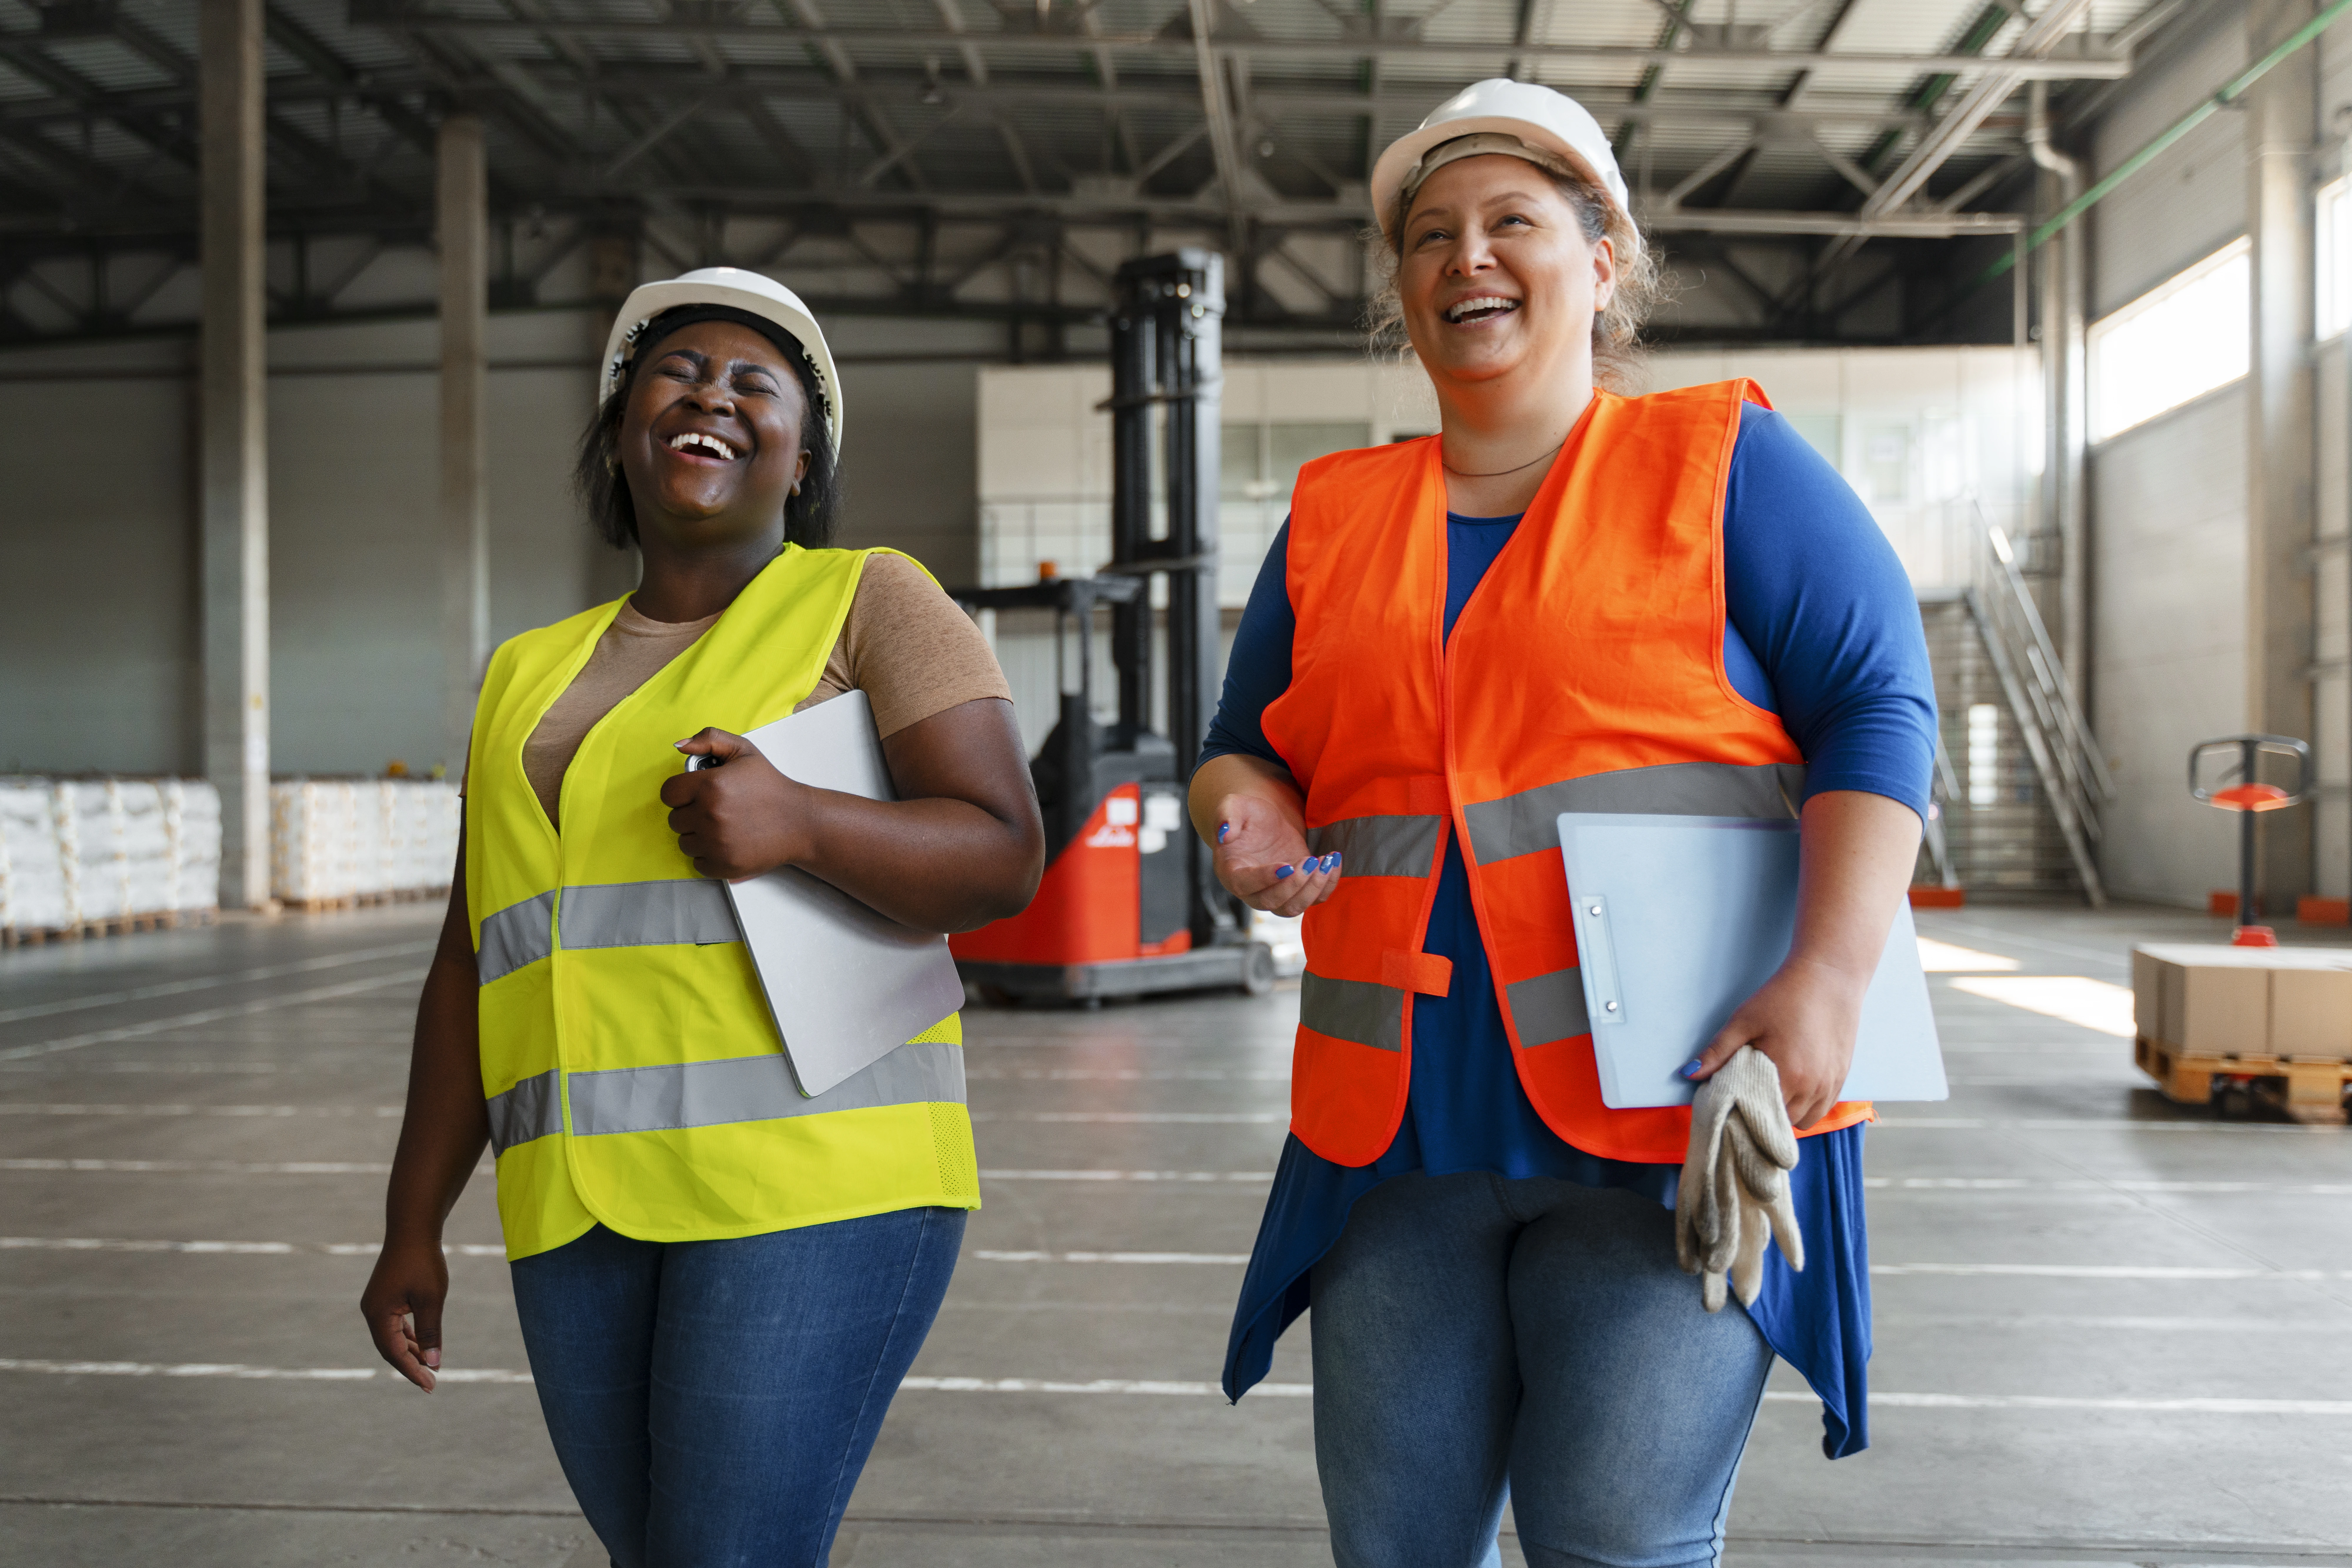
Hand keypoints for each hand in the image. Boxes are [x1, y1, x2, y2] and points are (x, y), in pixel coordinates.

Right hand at [361, 1237, 449, 1391]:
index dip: (412, 1371)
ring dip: (410, 1351)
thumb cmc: (423, 1262)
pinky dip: (408, 1335)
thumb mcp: (431, 1299)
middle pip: (390, 1348)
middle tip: (432, 1381)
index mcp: (378, 1315)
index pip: (395, 1353)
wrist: (413, 1229)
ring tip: (430, 1366)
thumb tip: (433, 1363)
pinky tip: (421, 1344)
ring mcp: (376, 1304)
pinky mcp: (384, 1297)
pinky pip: (394, 1324)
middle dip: (410, 1365)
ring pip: (392, 1337)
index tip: (431, 1386)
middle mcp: (371, 1311)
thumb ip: (430, 1332)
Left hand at [660, 727, 810, 880]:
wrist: (800, 821)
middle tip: (714, 810)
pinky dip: (708, 856)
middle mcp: (709, 816)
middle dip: (690, 814)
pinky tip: (726, 843)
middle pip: (674, 820)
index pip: (668, 793)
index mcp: (710, 786)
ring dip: (697, 836)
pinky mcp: (723, 865)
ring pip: (684, 843)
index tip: (694, 793)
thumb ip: (709, 739)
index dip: (680, 792)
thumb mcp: (744, 751)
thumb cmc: (770, 786)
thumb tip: (679, 745)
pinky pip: (697, 863)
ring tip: (721, 827)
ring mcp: (716, 844)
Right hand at [1210, 791, 1339, 917]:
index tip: (1286, 866)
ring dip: (1312, 890)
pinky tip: (1333, 863)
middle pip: (1271, 902)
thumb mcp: (1233, 806)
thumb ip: (1226, 816)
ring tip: (1325, 863)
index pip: (1244, 884)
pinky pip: (1314, 900)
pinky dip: (1327, 887)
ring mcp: (1276, 893)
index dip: (1265, 879)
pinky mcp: (1298, 890)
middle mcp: (1252, 890)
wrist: (1267, 822)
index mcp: (1232, 872)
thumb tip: (1224, 833)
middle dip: (1294, 885)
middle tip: (1310, 861)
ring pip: (1292, 908)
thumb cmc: (1248, 814)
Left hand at [1683, 958, 1862, 1129]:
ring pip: (1805, 1120)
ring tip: (1771, 1094)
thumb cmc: (1783, 997)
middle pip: (1782, 1122)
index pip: (1760, 1117)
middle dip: (1764, 1116)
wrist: (1828, 977)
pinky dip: (1808, 1106)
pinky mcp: (1842, 1077)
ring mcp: (1830, 1084)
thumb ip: (1718, 1051)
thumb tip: (1688, 1074)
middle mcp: (1812, 1086)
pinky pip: (1823, 1109)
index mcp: (1786, 1075)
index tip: (1732, 1108)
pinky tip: (1795, 1088)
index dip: (1744, 1115)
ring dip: (1787, 1113)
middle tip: (1748, 1100)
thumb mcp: (1744, 1021)